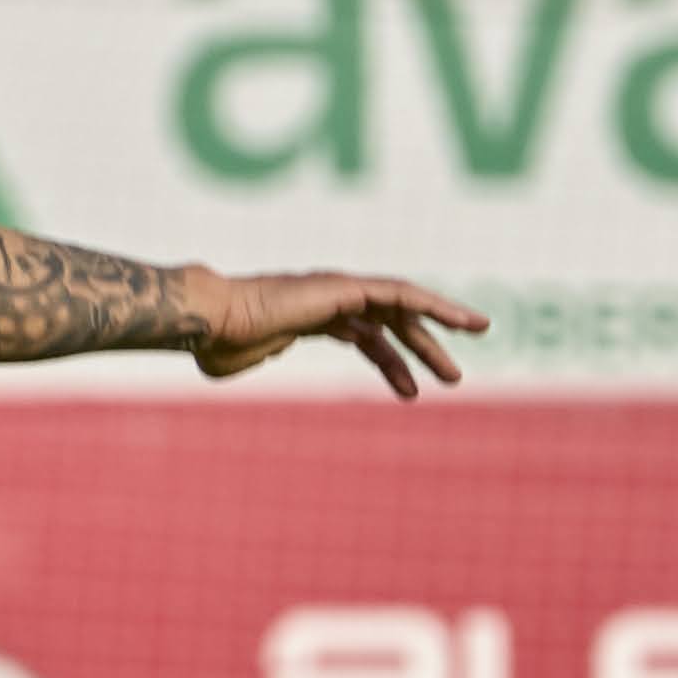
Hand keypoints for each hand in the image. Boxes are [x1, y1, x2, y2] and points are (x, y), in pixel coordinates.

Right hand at [190, 270, 485, 397]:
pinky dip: (434, 305)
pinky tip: (461, 322)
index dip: (390, 362)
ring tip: (467, 355)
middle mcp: (330, 299)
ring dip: (440, 329)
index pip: (364, 336)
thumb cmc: (217, 343)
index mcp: (309, 317)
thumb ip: (264, 354)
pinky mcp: (345, 287)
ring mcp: (339, 290)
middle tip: (452, 378)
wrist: (210, 321)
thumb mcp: (242, 360)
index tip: (412, 390)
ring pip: (402, 306)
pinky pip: (400, 295)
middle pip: (390, 322)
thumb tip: (272, 349)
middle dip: (423, 349)